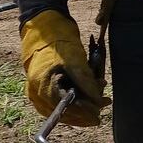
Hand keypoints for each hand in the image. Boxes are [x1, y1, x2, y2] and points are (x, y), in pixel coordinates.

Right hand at [20, 10, 105, 126]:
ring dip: (82, 105)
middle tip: (105, 103)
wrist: (43, 30)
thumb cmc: (59, 43)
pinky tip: (89, 95)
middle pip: (63, 111)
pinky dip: (74, 100)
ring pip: (62, 108)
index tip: (100, 111)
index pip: (65, 108)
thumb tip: (97, 100)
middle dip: (86, 110)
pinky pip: (58, 102)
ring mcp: (37, 92)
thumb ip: (85, 80)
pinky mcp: (42, 89)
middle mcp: (37, 94)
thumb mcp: (75, 59)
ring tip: (101, 98)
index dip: (83, 112)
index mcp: (42, 86)